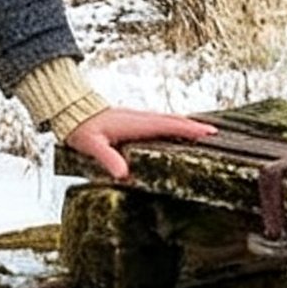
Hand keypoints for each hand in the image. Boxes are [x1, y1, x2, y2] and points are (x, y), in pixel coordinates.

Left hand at [61, 106, 217, 181]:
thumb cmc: (82, 128)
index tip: (207, 133)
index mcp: (135, 124)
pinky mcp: (134, 120)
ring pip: (167, 119)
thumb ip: (108, 159)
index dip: (188, 129)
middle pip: (173, 120)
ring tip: (201, 131)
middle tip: (214, 133)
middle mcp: (140, 118)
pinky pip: (159, 121)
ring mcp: (138, 117)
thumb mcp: (92, 146)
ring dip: (185, 124)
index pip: (167, 126)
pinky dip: (173, 124)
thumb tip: (123, 175)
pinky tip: (175, 130)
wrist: (72, 112)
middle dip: (193, 126)